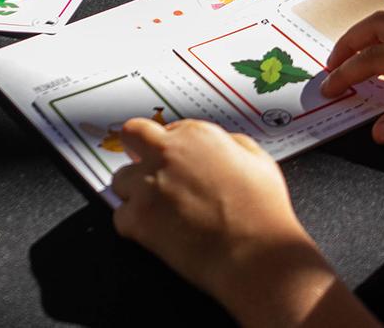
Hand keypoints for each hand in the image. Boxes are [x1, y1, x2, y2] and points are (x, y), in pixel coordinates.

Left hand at [111, 118, 335, 310]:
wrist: (256, 255)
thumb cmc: (263, 212)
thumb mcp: (258, 160)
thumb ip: (231, 143)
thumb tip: (219, 145)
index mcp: (197, 136)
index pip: (163, 128)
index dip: (167, 145)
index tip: (170, 158)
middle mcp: (167, 154)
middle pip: (131, 137)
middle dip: (135, 151)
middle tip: (144, 169)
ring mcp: (148, 186)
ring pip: (120, 180)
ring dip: (134, 191)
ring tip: (157, 209)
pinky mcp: (138, 219)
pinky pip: (120, 216)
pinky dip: (133, 225)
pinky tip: (156, 232)